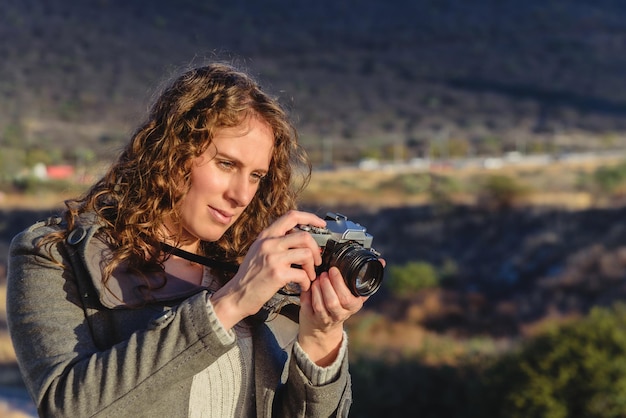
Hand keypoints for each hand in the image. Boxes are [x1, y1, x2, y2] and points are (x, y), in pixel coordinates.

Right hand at [210, 210, 325, 329]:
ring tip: (309, 275)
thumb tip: (297, 237)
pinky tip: (303, 286)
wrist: (237, 295)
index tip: (321, 224)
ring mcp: (273, 258)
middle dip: (316, 249)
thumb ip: (275, 241)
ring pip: (306, 253)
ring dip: (312, 267)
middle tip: (316, 260)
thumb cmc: (249, 276)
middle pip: (304, 236)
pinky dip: (307, 282)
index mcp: (266, 235)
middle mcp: (269, 243)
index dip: (310, 218)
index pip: (291, 216)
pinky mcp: (277, 274)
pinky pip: (303, 274)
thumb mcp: (258, 250)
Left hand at [298, 266, 367, 365]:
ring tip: (317, 279)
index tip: (333, 270)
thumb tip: (381, 261)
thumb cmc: (340, 305)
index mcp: (353, 305)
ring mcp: (325, 317)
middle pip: (333, 302)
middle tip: (324, 273)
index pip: (348, 298)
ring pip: (320, 305)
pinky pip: (308, 306)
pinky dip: (307, 294)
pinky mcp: (311, 318)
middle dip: (327, 285)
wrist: (323, 327)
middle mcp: (340, 314)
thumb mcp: (355, 294)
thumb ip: (366, 278)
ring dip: (317, 289)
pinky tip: (309, 285)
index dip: (339, 284)